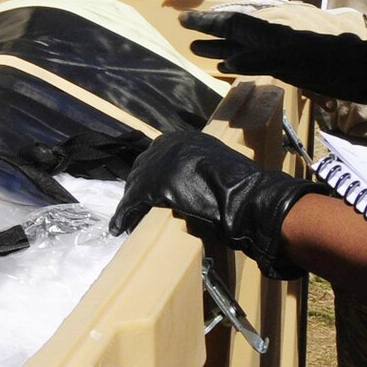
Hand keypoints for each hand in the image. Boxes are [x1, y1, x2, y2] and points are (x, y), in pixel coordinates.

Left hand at [108, 129, 327, 277]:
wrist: (247, 197)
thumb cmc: (241, 186)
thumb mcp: (216, 163)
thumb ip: (198, 166)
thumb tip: (192, 178)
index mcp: (183, 139)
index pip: (156, 156)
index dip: (150, 175)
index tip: (146, 191)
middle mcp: (166, 146)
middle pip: (141, 169)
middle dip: (137, 189)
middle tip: (134, 207)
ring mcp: (158, 164)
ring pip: (134, 186)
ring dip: (130, 204)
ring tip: (126, 220)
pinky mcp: (152, 186)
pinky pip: (131, 203)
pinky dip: (123, 217)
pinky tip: (118, 228)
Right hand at [181, 8, 366, 102]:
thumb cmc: (334, 66)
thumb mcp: (295, 61)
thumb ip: (261, 60)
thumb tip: (230, 59)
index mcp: (272, 32)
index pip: (233, 23)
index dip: (208, 22)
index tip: (184, 20)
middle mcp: (274, 36)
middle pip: (236, 31)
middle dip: (211, 32)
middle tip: (187, 33)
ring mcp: (283, 48)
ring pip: (246, 44)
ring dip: (223, 46)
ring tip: (199, 51)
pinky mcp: (293, 62)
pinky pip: (258, 57)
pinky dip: (241, 59)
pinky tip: (235, 65)